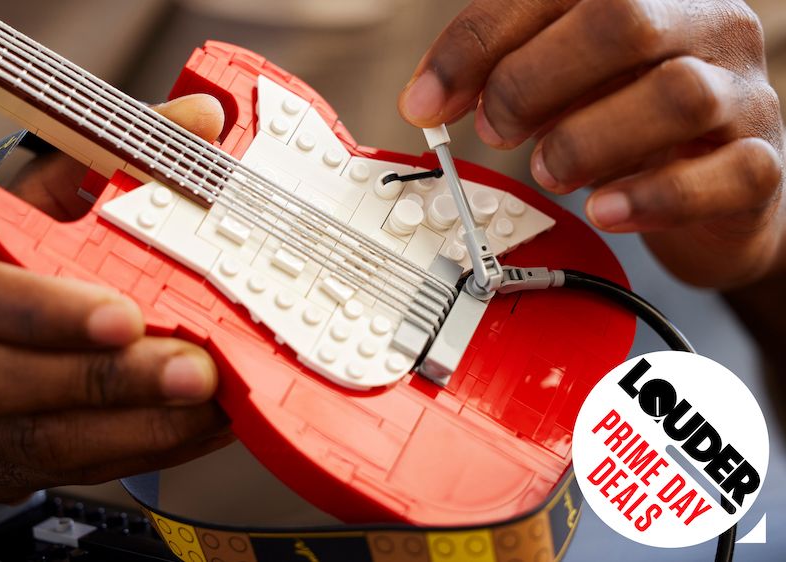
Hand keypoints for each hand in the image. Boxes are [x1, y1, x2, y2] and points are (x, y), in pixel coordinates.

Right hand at [0, 95, 231, 502]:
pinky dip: (131, 451)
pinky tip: (188, 429)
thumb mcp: (32, 191)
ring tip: (205, 404)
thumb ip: (110, 157)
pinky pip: (54, 472)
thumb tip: (201, 122)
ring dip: (128, 427)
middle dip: (104, 380)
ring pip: (25, 441)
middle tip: (194, 370)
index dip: (37, 309)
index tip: (124, 314)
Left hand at [399, 0, 784, 288]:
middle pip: (622, 21)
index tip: (426, 101)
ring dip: (586, 140)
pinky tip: (604, 209)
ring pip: (677, 94)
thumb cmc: (627, 123)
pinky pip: (727, 172)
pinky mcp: (759, 164)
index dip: (478, 43)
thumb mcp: (562, 84)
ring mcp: (743, 92)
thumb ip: (502, 74)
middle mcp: (704, 24)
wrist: (716, 189)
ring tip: (547, 171)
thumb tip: (427, 100)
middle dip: (533, 81)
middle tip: (494, 131)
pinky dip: (653, 195)